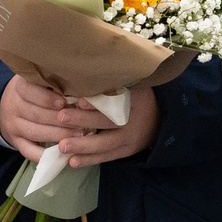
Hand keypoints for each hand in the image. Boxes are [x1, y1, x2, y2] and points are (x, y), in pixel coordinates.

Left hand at [0, 78, 158, 165]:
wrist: (160, 120)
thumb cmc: (138, 96)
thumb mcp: (135, 83)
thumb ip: (116, 78)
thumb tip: (86, 60)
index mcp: (137, 98)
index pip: (118, 99)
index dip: (98, 101)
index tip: (78, 100)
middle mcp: (135, 119)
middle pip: (109, 121)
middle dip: (84, 120)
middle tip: (61, 118)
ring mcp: (131, 138)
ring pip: (106, 143)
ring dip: (83, 145)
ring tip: (61, 146)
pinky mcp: (126, 151)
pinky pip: (106, 157)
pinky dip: (89, 160)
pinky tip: (71, 161)